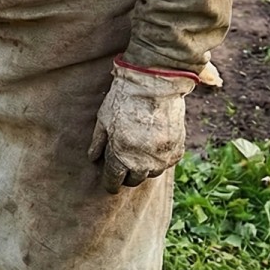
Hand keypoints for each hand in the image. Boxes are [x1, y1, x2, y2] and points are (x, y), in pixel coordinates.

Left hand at [88, 63, 197, 192]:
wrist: (155, 84)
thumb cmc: (124, 100)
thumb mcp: (103, 119)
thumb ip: (98, 142)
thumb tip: (92, 158)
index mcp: (120, 156)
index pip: (114, 180)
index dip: (110, 184)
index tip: (109, 184)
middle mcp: (142, 162)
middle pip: (134, 180)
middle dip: (126, 175)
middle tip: (122, 166)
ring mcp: (162, 157)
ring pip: (152, 173)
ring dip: (144, 168)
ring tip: (138, 155)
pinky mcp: (177, 149)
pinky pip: (167, 163)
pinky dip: (159, 159)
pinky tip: (153, 147)